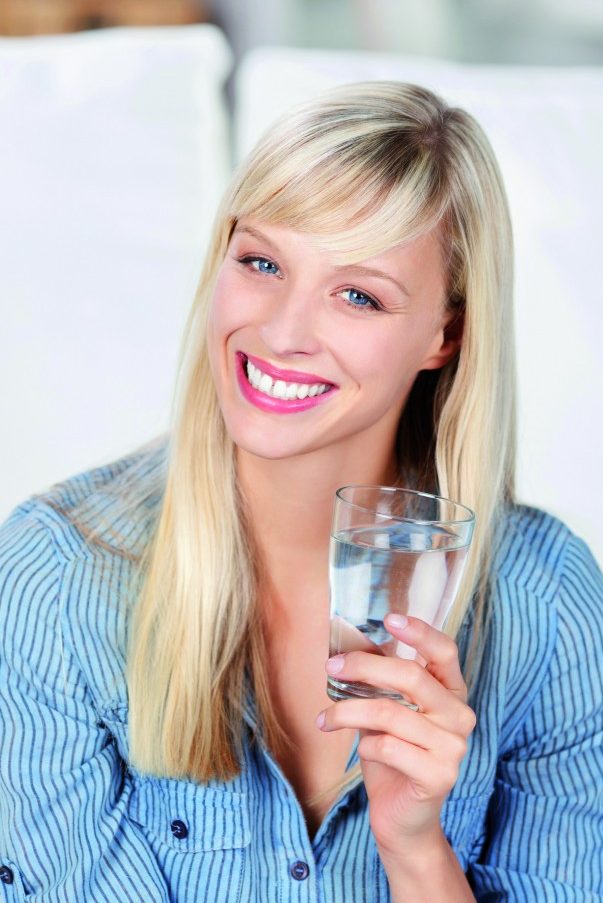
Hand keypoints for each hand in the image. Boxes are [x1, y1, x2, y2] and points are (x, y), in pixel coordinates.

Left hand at [316, 614, 475, 859]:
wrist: (402, 817)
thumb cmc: (392, 755)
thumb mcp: (383, 710)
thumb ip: (378, 681)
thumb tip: (349, 645)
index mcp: (450, 691)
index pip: (444, 651)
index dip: (420, 632)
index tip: (390, 618)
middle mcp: (459, 714)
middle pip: (411, 676)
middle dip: (364, 667)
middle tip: (332, 667)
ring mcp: (454, 746)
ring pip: (390, 713)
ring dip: (347, 712)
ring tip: (324, 718)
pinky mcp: (439, 775)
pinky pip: (389, 747)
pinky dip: (364, 746)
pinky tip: (360, 751)